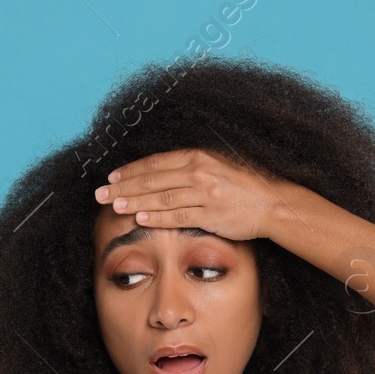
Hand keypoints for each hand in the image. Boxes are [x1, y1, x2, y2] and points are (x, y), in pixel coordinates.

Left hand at [92, 147, 289, 241]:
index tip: (111, 178)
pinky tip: (139, 217)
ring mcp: (204, 193)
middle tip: (100, 194)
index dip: (131, 170)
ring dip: (134, 201)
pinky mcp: (210, 215)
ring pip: (160, 197)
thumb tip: (160, 174)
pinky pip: (177, 216)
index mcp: (198, 156)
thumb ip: (190, 167)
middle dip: (123, 187)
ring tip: (113, 206)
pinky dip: (157, 217)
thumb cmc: (244, 185)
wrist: (274, 203)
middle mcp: (199, 171)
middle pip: (152, 179)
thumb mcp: (217, 165)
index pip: (156, 163)